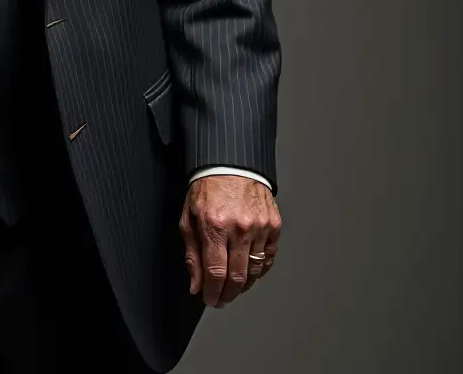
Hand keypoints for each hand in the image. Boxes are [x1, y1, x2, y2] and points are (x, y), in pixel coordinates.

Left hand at [179, 174, 281, 306]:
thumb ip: (192, 253)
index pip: (216, 272)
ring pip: (255, 271)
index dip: (212, 292)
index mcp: (215, 225)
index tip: (209, 300)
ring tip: (233, 287)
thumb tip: (196, 285)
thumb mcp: (188, 217)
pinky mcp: (274, 225)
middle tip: (221, 298)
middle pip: (237, 277)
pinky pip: (269, 258)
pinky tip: (249, 272)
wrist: (230, 163)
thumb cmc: (207, 188)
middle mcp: (239, 228)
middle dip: (227, 294)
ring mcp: (260, 227)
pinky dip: (259, 270)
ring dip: (244, 286)